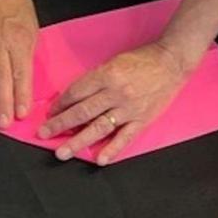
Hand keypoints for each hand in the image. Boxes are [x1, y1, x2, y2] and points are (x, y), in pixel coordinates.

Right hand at [0, 0, 37, 128]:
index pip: (21, 74)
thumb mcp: (33, 27)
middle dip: (4, 104)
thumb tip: (26, 79)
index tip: (23, 112)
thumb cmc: (16, 5)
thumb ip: (29, 53)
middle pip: (1, 80)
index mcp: (19, 41)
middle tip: (5, 123)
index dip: (21, 95)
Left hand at [37, 41, 187, 164]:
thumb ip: (97, 79)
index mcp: (107, 75)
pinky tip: (99, 159)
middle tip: (44, 134)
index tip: (51, 112)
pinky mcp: (142, 119)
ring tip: (63, 152)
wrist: (172, 61)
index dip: (61, 104)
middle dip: (60, 124)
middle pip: (82, 112)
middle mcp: (116, 93)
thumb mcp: (114, 62)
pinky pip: (124, 137)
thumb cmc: (143, 59)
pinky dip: (112, 149)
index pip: (76, 93)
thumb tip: (77, 98)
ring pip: (98, 128)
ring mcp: (129, 108)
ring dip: (78, 141)